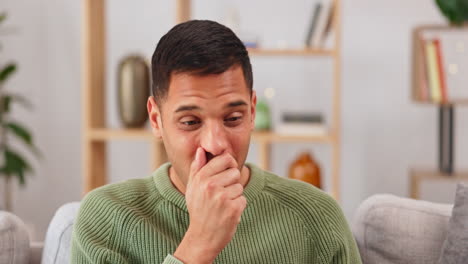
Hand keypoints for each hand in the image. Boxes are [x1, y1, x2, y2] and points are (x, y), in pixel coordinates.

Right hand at [173, 147, 246, 263]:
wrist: (202, 237)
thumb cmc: (198, 210)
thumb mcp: (192, 188)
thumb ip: (196, 168)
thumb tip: (201, 150)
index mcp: (201, 178)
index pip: (225, 158)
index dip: (229, 165)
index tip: (225, 174)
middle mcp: (210, 186)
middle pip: (235, 172)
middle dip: (231, 182)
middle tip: (221, 195)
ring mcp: (222, 198)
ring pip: (240, 186)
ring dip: (234, 196)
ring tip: (222, 205)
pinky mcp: (233, 209)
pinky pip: (243, 199)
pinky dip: (238, 206)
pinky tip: (227, 213)